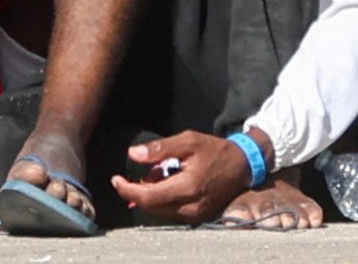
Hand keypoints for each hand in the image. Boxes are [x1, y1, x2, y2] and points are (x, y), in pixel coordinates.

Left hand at [111, 131, 256, 224]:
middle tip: (132, 176)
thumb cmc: (214, 150)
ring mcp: (196, 214)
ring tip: (154, 174)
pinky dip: (161, 199)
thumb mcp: (188, 141)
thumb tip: (133, 154)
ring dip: (150, 195)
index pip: (149, 197)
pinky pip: (171, 211)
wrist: (243, 166)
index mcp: (188, 187)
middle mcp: (192, 206)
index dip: (127, 190)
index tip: (115, 179)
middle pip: (152, 206)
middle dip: (137, 192)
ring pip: (160, 210)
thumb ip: (160, 149)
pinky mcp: (198, 217)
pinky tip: (164, 183)